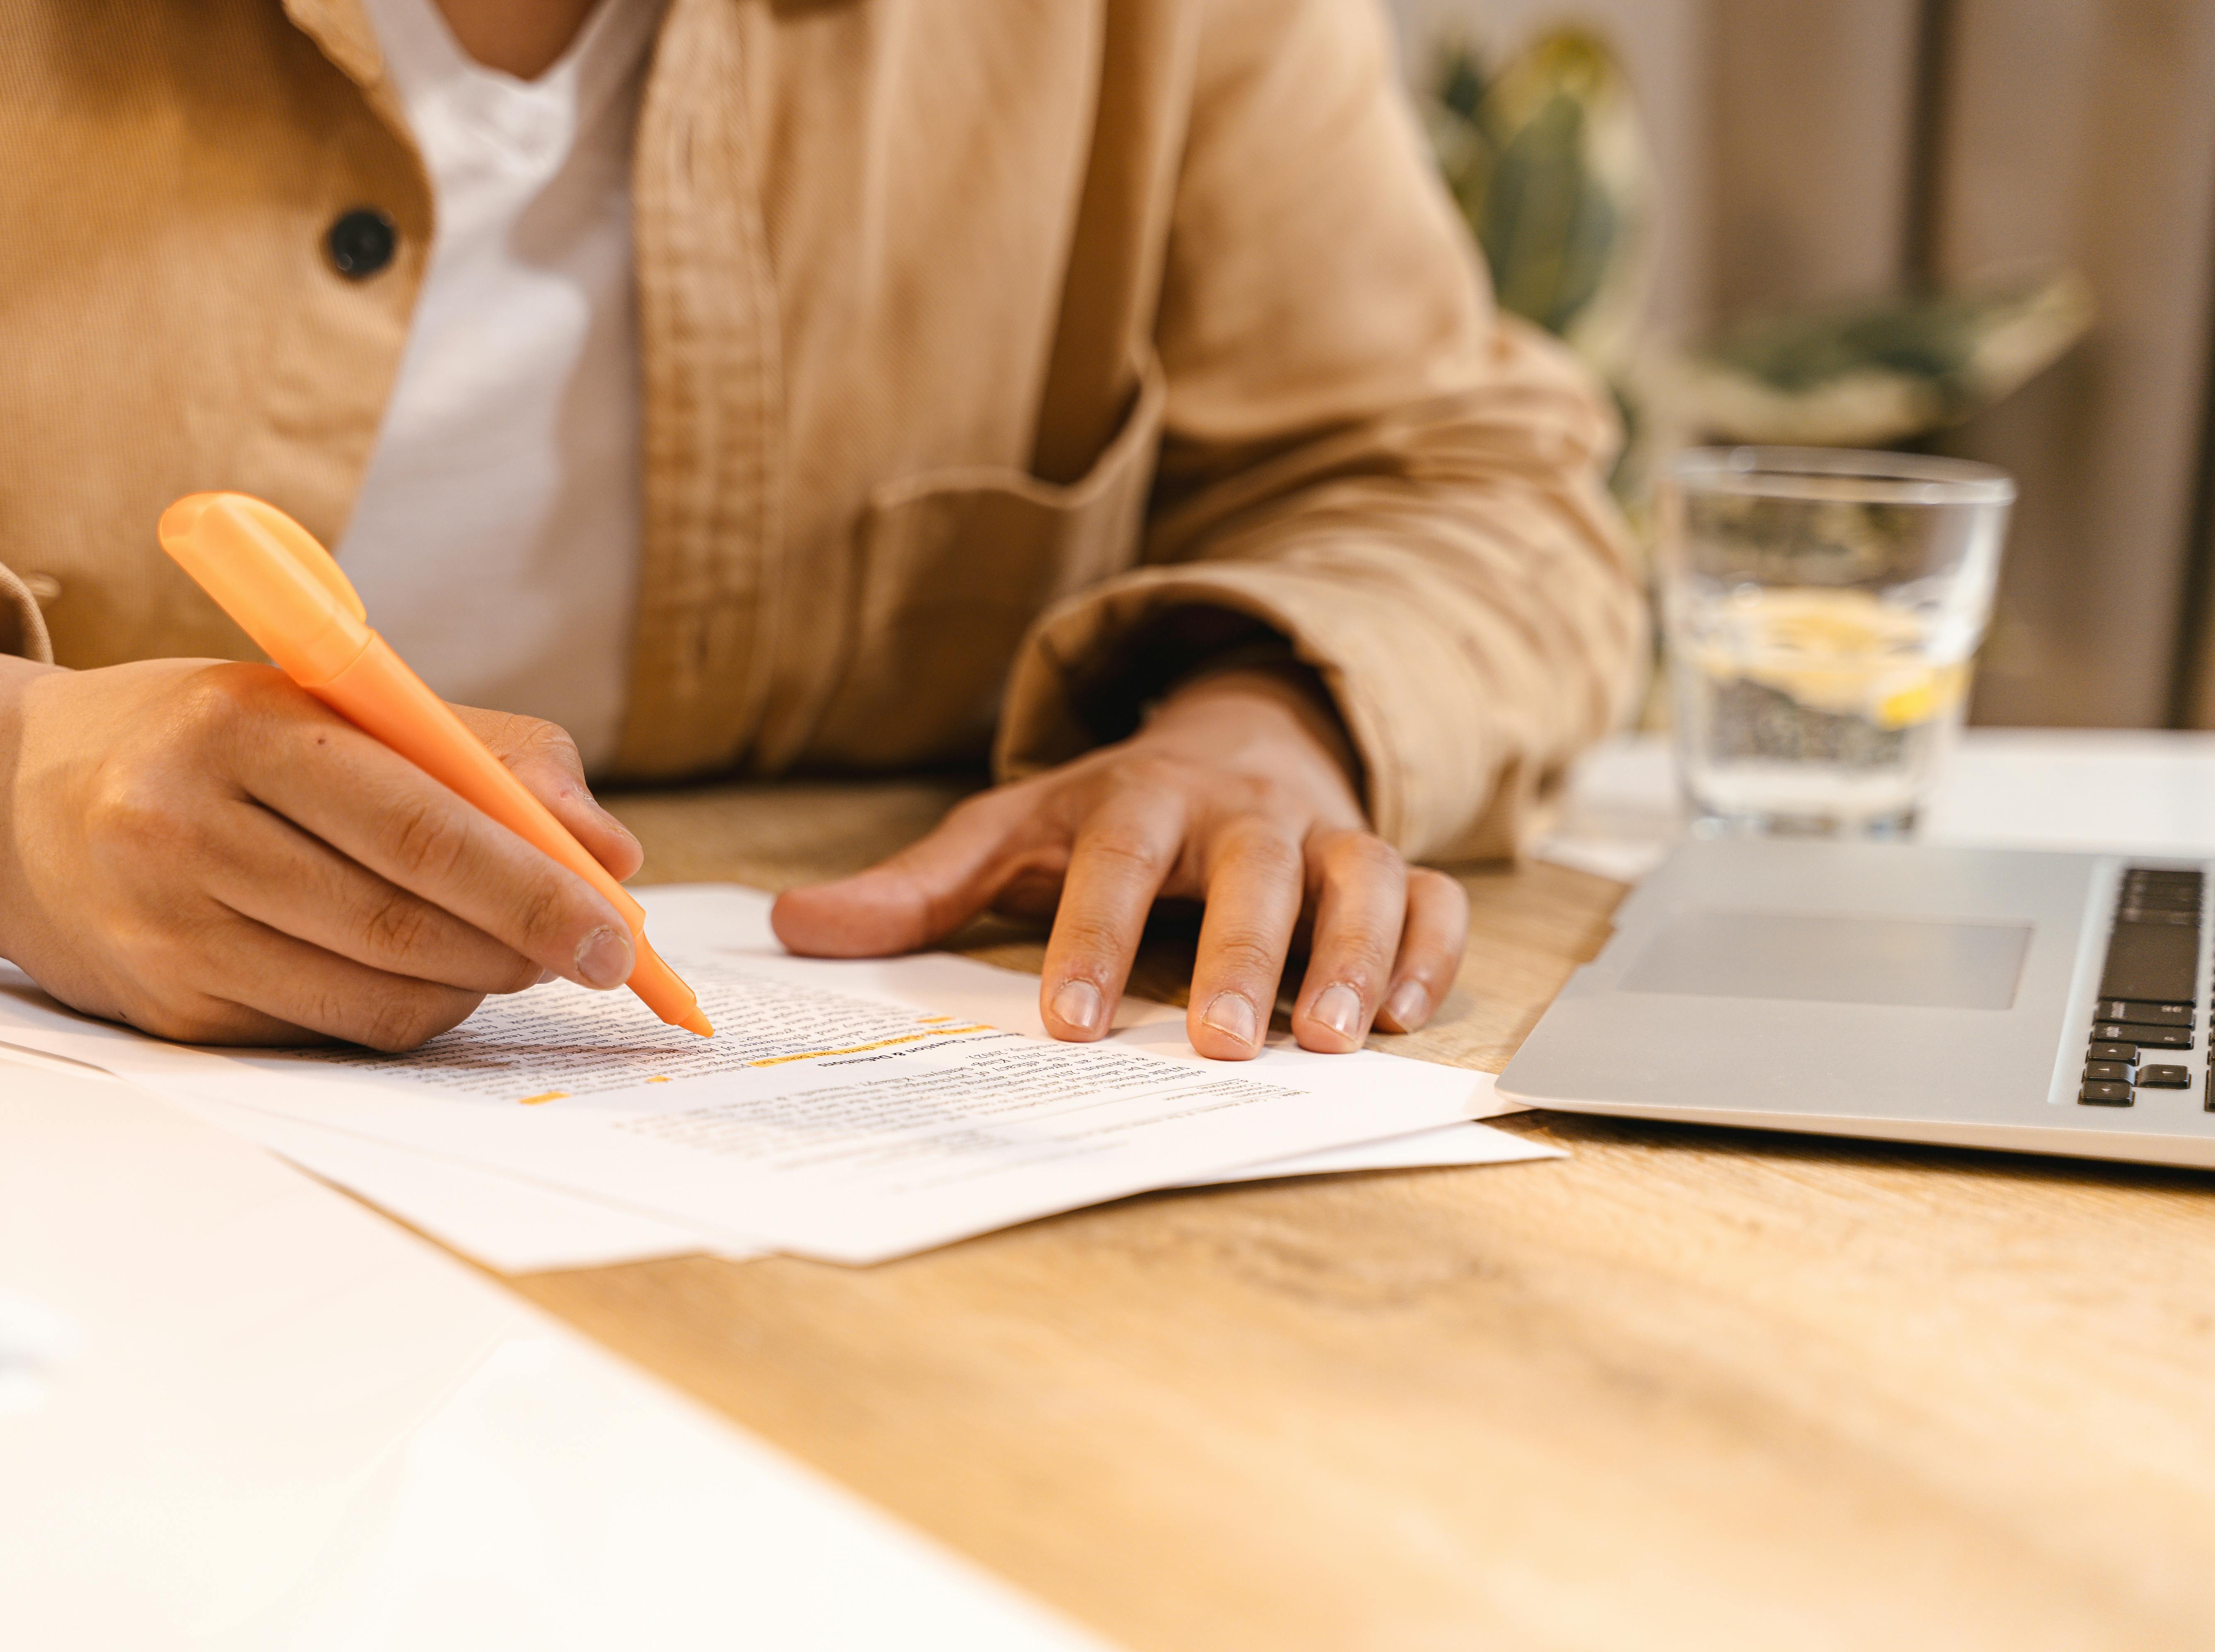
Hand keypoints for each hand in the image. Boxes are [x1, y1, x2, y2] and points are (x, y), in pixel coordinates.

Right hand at [0, 637, 642, 1048]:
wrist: (13, 796)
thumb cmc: (211, 737)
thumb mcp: (335, 700)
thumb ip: (487, 756)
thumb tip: (611, 850)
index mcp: (240, 731)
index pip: (423, 828)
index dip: (535, 887)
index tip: (617, 927)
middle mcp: (188, 832)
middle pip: (404, 923)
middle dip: (523, 946)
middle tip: (597, 954)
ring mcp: (169, 931)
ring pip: (375, 996)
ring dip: (475, 987)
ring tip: (516, 956)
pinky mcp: (168, 1011)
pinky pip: (328, 1032)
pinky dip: (407, 1014)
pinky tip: (430, 978)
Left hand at [771, 668, 1466, 1057]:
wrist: (1237, 737)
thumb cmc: (1113, 812)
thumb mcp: (1012, 832)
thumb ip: (918, 887)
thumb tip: (794, 926)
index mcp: (1143, 800)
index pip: (1117, 865)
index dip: (1095, 940)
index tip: (1071, 1023)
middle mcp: (1242, 813)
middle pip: (1253, 872)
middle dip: (1241, 954)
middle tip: (1221, 1043)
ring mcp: (1325, 835)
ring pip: (1360, 879)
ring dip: (1352, 956)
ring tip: (1328, 1040)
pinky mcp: (1388, 862)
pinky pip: (1431, 899)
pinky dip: (1431, 951)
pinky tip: (1406, 1016)